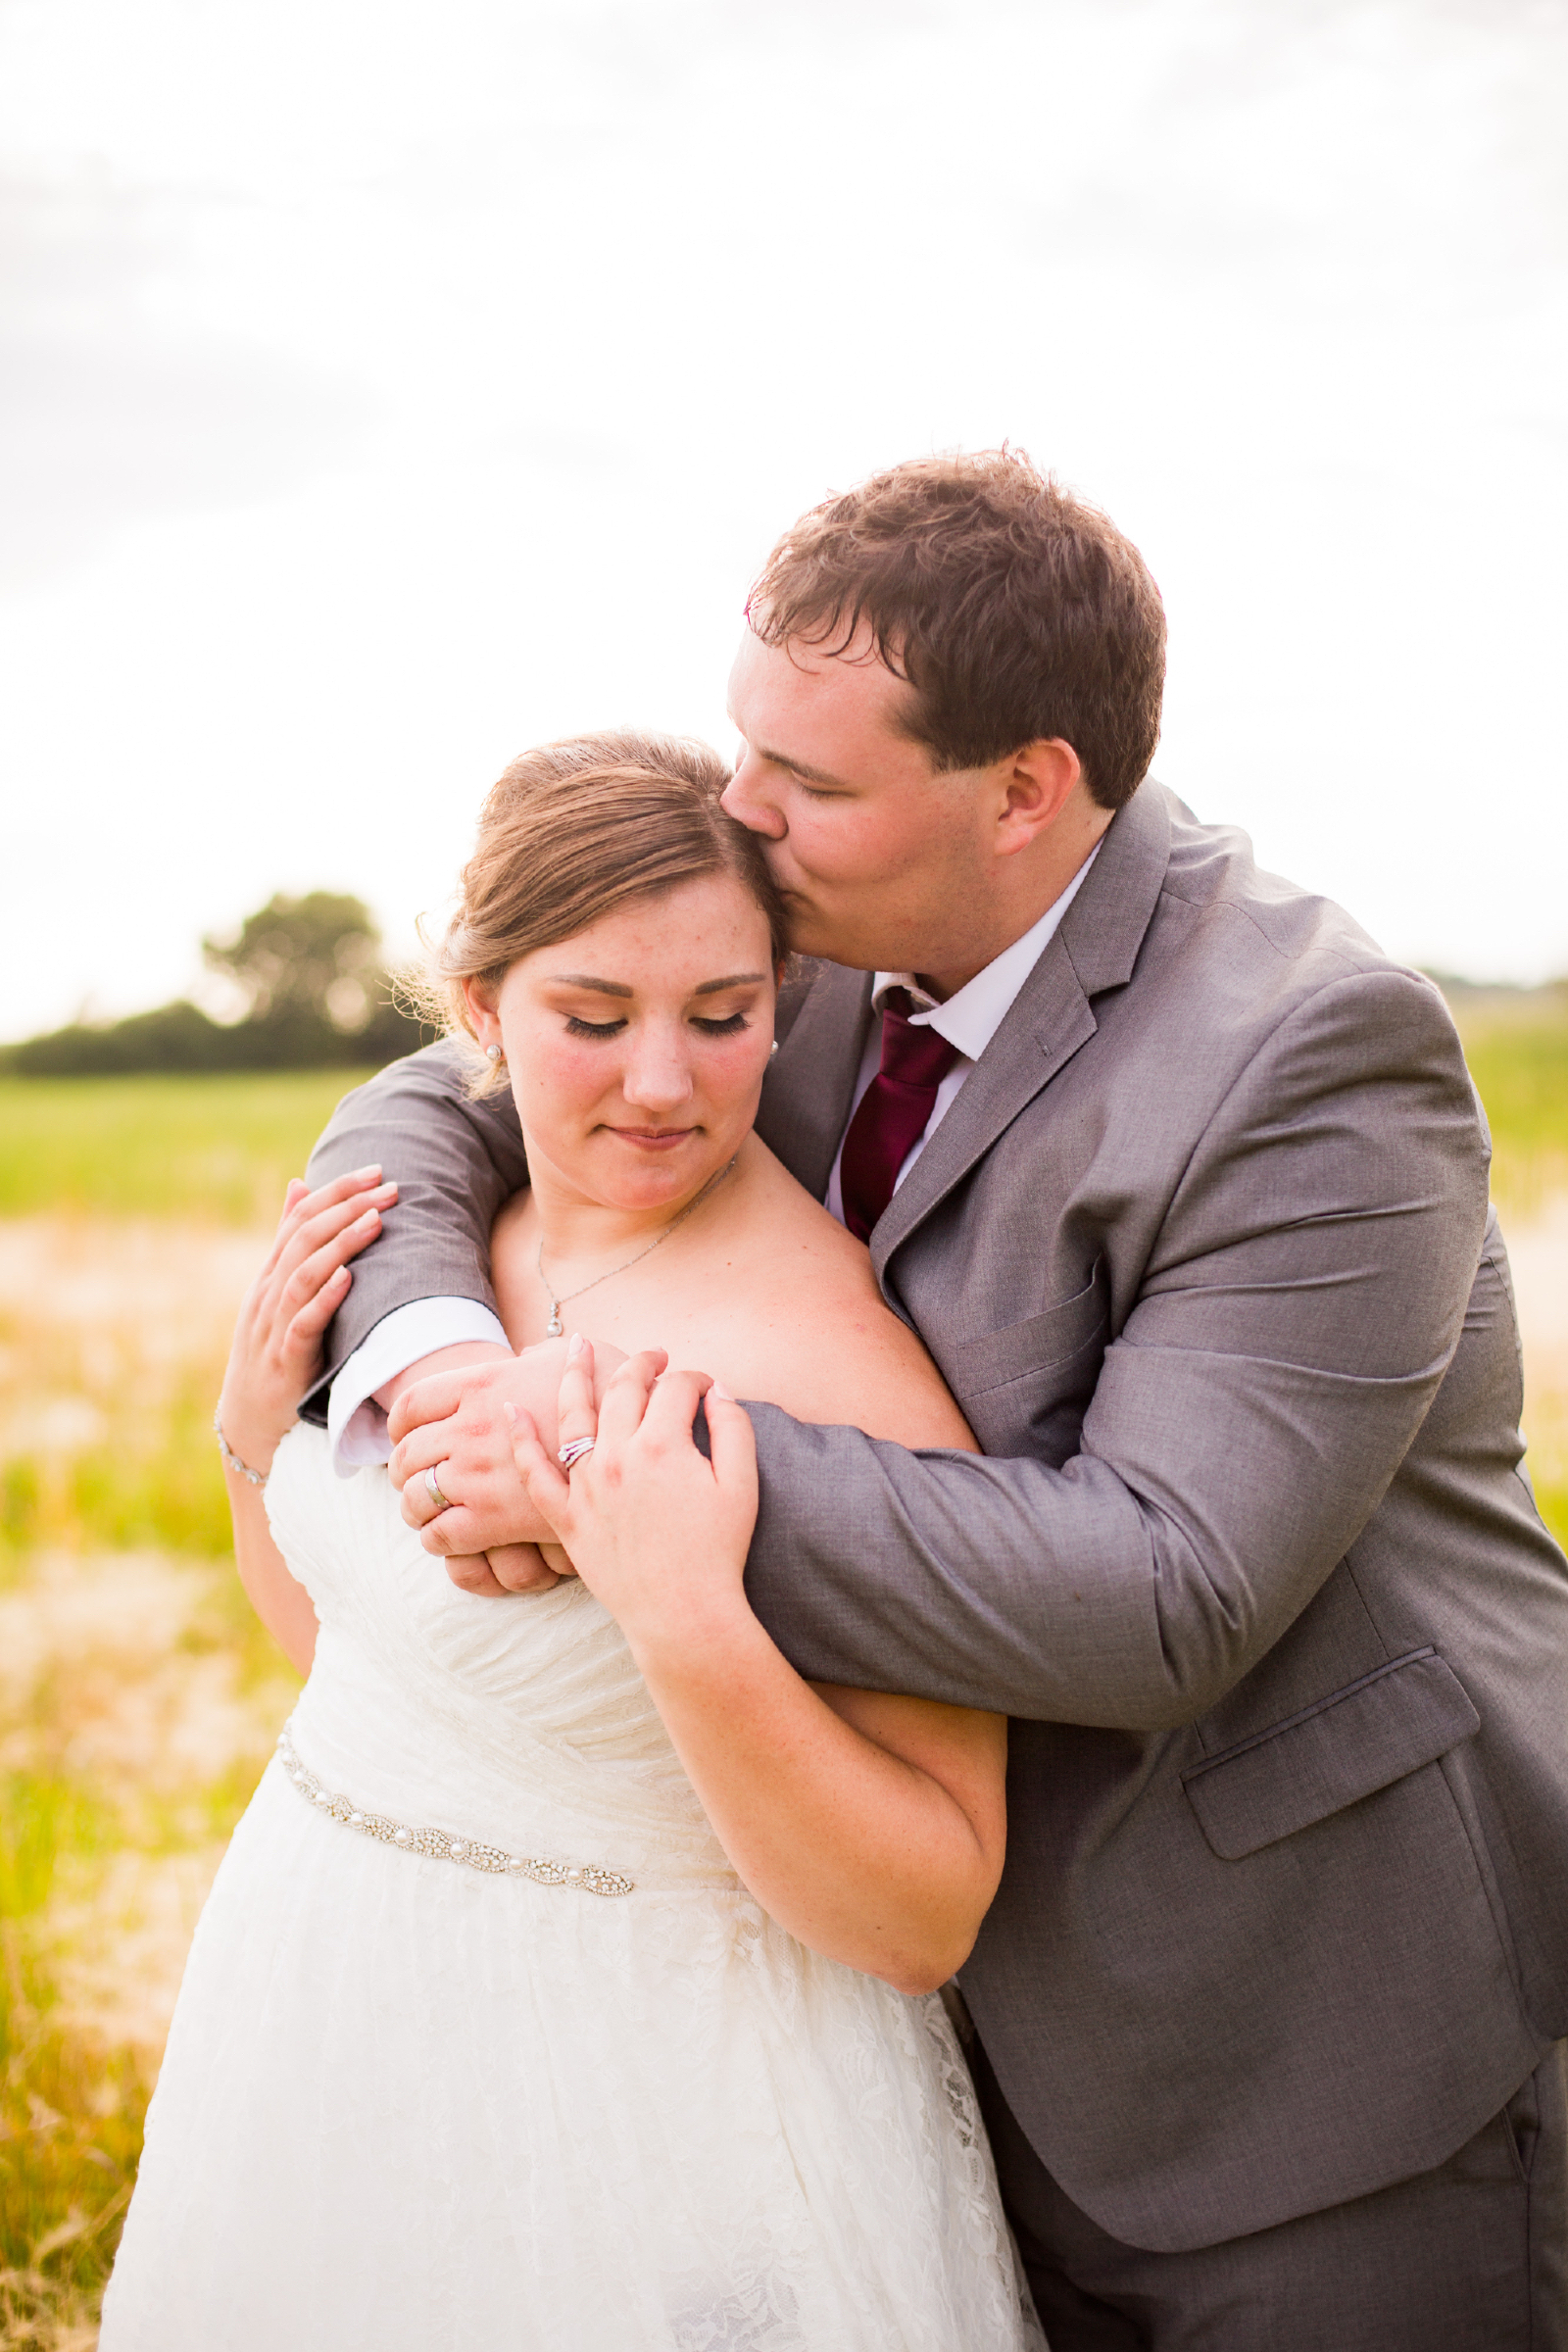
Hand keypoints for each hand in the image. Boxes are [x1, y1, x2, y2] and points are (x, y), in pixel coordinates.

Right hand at [217, 1168, 395, 1474]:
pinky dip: (324, 1298)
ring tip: (376, 1221)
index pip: (301, 1219)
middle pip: (305, 1238)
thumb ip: (291, 1243)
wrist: (251, 1422)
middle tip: (390, 1188)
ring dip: (341, 1245)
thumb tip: (299, 1186)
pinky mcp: (285, 1360)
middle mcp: (268, 1293)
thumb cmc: (273, 1352)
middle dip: (348, 1208)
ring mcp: (273, 1326)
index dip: (337, 1192)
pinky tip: (348, 1278)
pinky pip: (303, 1324)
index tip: (376, 1171)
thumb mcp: (279, 1294)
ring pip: (303, 1273)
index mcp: (270, 1275)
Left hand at [388, 1338, 628, 1583]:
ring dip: (415, 1505)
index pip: (410, 1405)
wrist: (644, 1442)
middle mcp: (473, 1428)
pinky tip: (449, 1535)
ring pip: (415, 1496)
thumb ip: (540, 1356)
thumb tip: (529, 1352)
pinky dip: (435, 1537)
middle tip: (416, 1477)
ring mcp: (480, 1476)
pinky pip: (439, 1534)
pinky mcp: (496, 1520)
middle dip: (404, 1469)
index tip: (409, 1436)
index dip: (400, 1425)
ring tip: (428, 1509)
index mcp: (484, 1385)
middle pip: (405, 1453)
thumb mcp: (571, 1358)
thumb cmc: (614, 1394)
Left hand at [506, 1340, 758, 1659]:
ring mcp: (587, 1486)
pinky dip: (520, 1440)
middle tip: (654, 1356)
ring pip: (573, 1415)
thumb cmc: (719, 1552)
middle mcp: (618, 1457)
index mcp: (663, 1445)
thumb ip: (733, 1428)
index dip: (695, 1379)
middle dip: (642, 1365)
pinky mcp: (567, 1517)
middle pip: (623, 1390)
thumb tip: (718, 1391)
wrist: (683, 1613)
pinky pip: (535, 1473)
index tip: (707, 1387)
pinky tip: (511, 1411)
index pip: (676, 1388)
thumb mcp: (742, 1484)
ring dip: (574, 1375)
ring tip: (577, 1347)